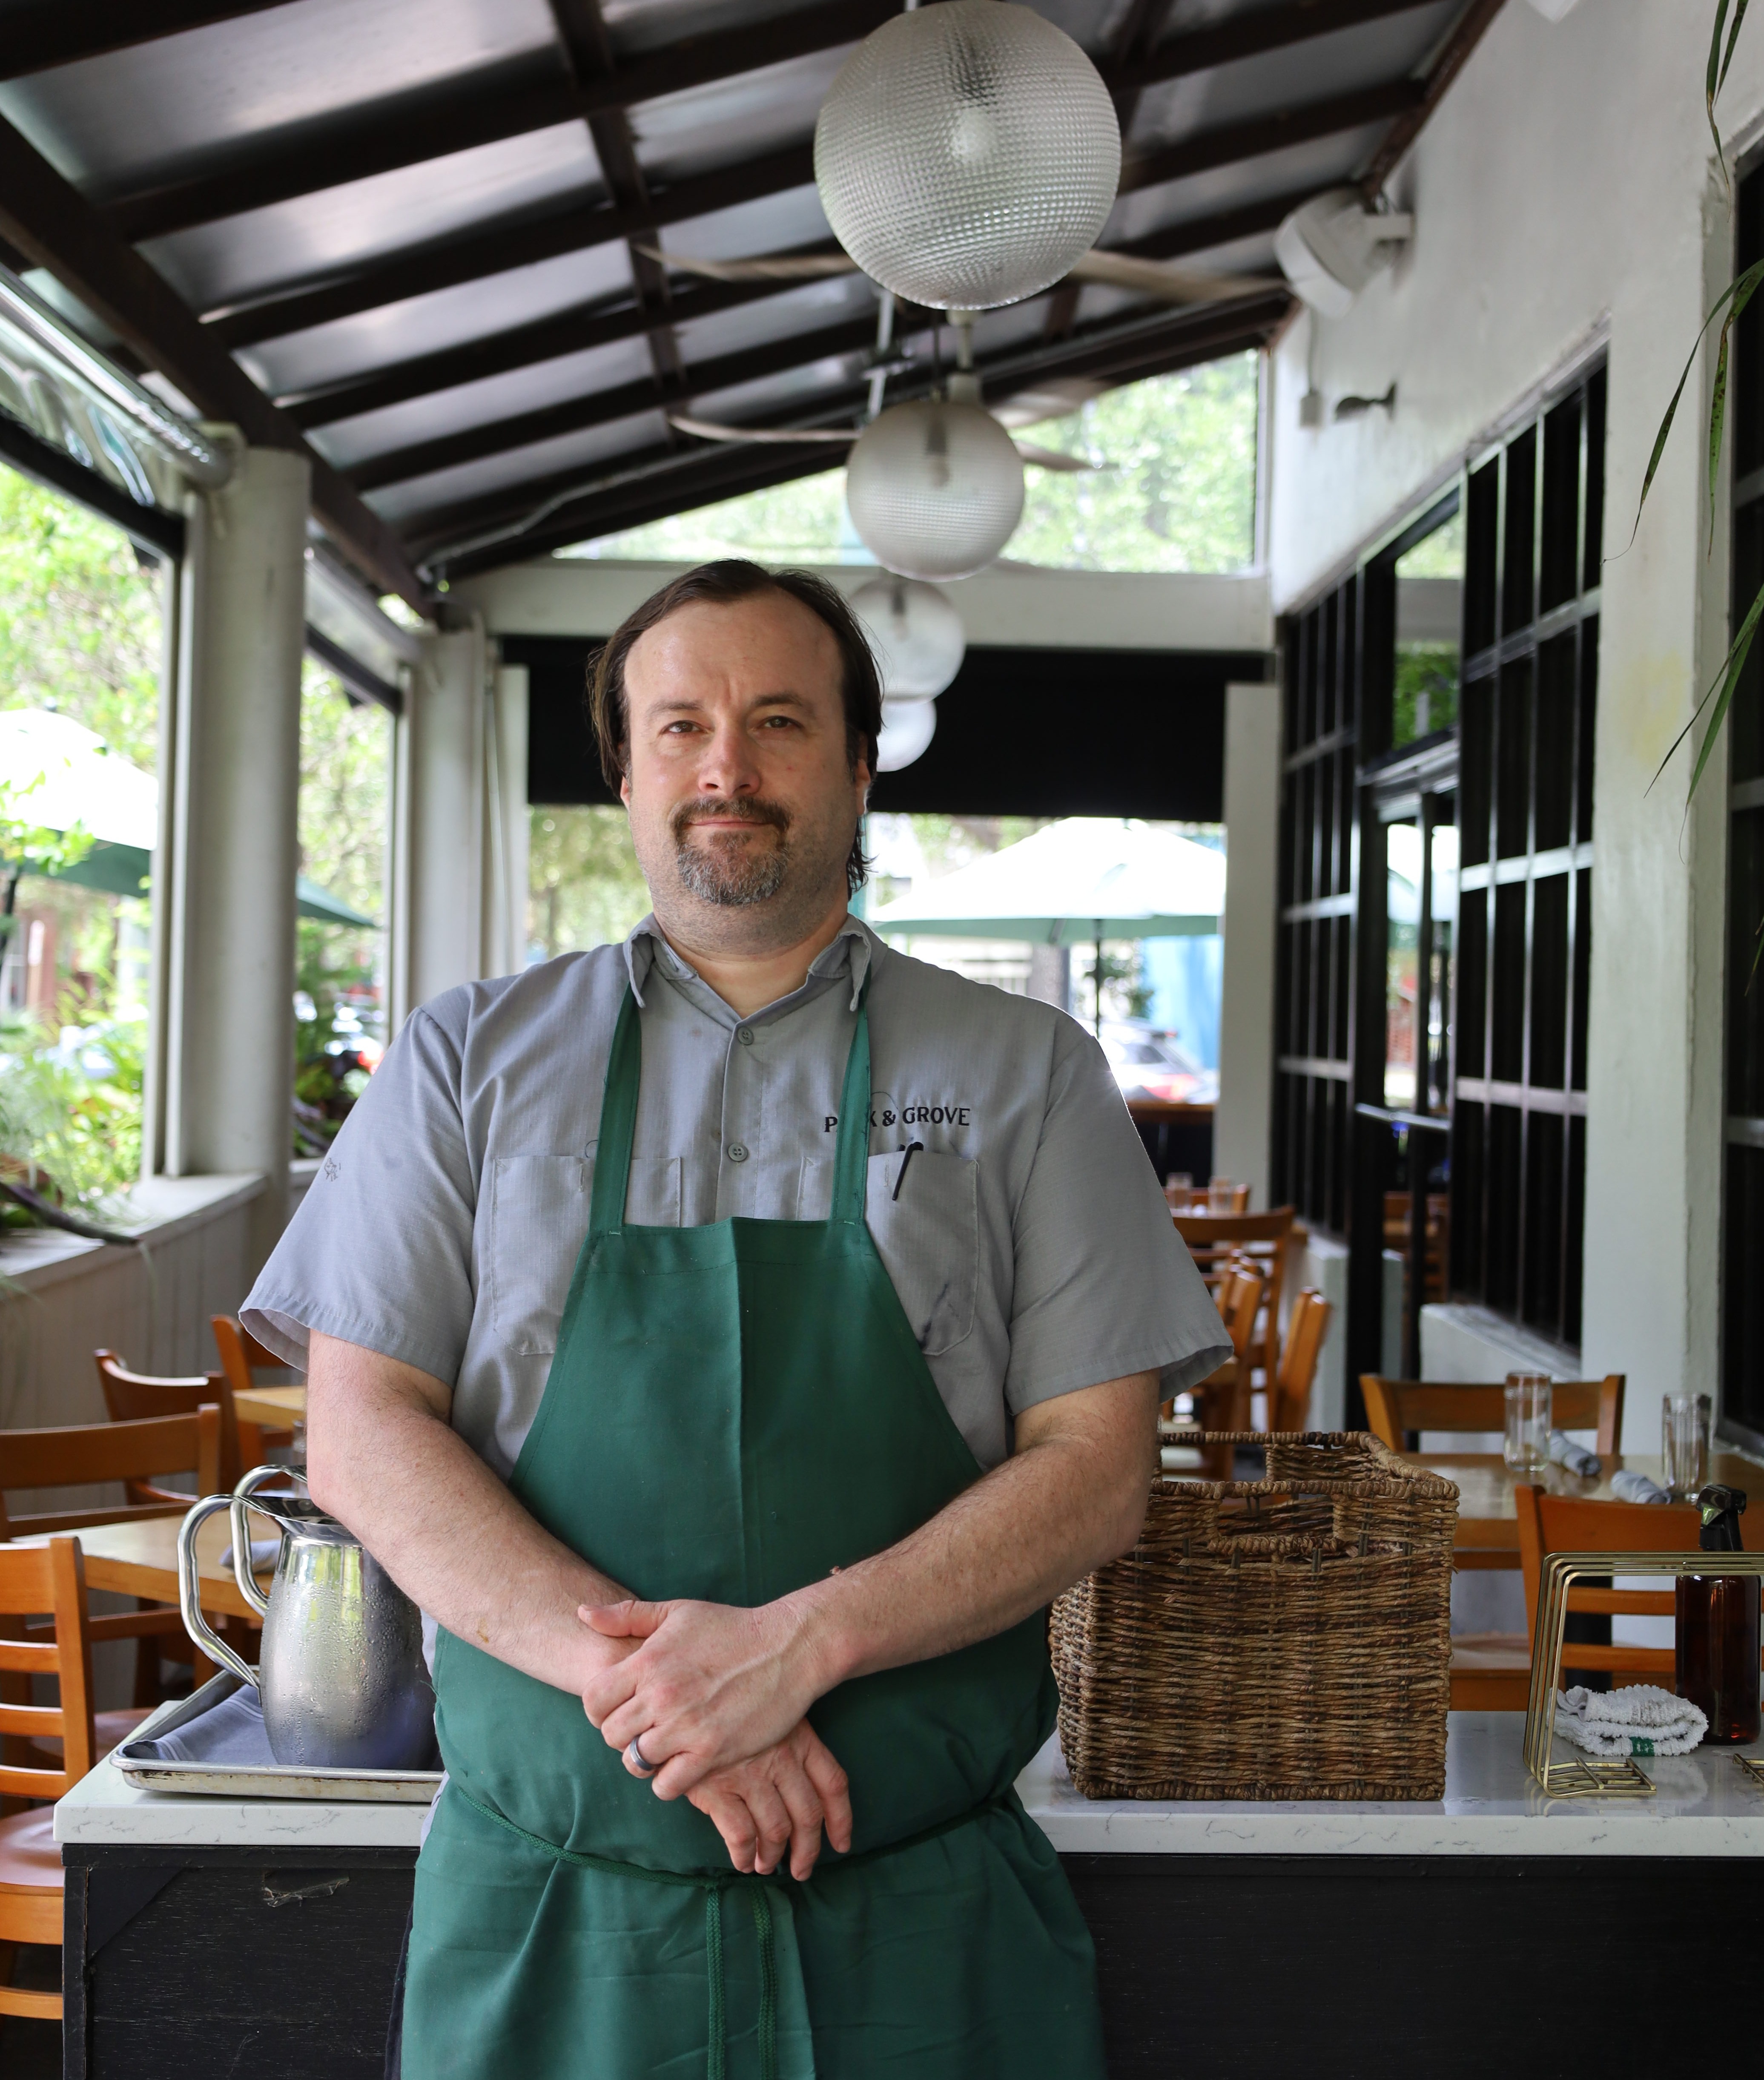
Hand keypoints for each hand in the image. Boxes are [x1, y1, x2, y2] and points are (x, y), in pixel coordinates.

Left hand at [579, 1595, 834, 1799]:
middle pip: (612, 1735)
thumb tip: (582, 1612)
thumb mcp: (678, 1612)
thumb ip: (626, 1615)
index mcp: (648, 1662)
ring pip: (636, 1762)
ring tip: (663, 1747)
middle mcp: (661, 1696)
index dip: (600, 1709)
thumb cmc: (731, 1628)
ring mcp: (686, 1726)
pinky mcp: (712, 1752)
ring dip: (645, 1759)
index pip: (592, 1701)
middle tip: (644, 1729)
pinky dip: (669, 1781)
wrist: (787, 1649)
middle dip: (623, 1735)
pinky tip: (682, 1764)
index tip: (620, 1707)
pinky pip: (667, 1785)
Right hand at [688, 1721, 851, 1879]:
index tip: (841, 1844)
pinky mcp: (718, 1789)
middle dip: (808, 1850)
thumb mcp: (771, 1716)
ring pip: (776, 1830)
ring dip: (773, 1856)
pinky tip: (743, 1861)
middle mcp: (781, 1758)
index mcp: (800, 1738)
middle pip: (808, 1815)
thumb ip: (790, 1748)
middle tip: (801, 1869)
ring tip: (766, 1865)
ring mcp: (750, 1774)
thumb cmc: (730, 1710)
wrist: (683, 1702)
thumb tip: (804, 1795)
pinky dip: (744, 1855)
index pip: (832, 1784)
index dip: (840, 1819)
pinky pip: (741, 1835)